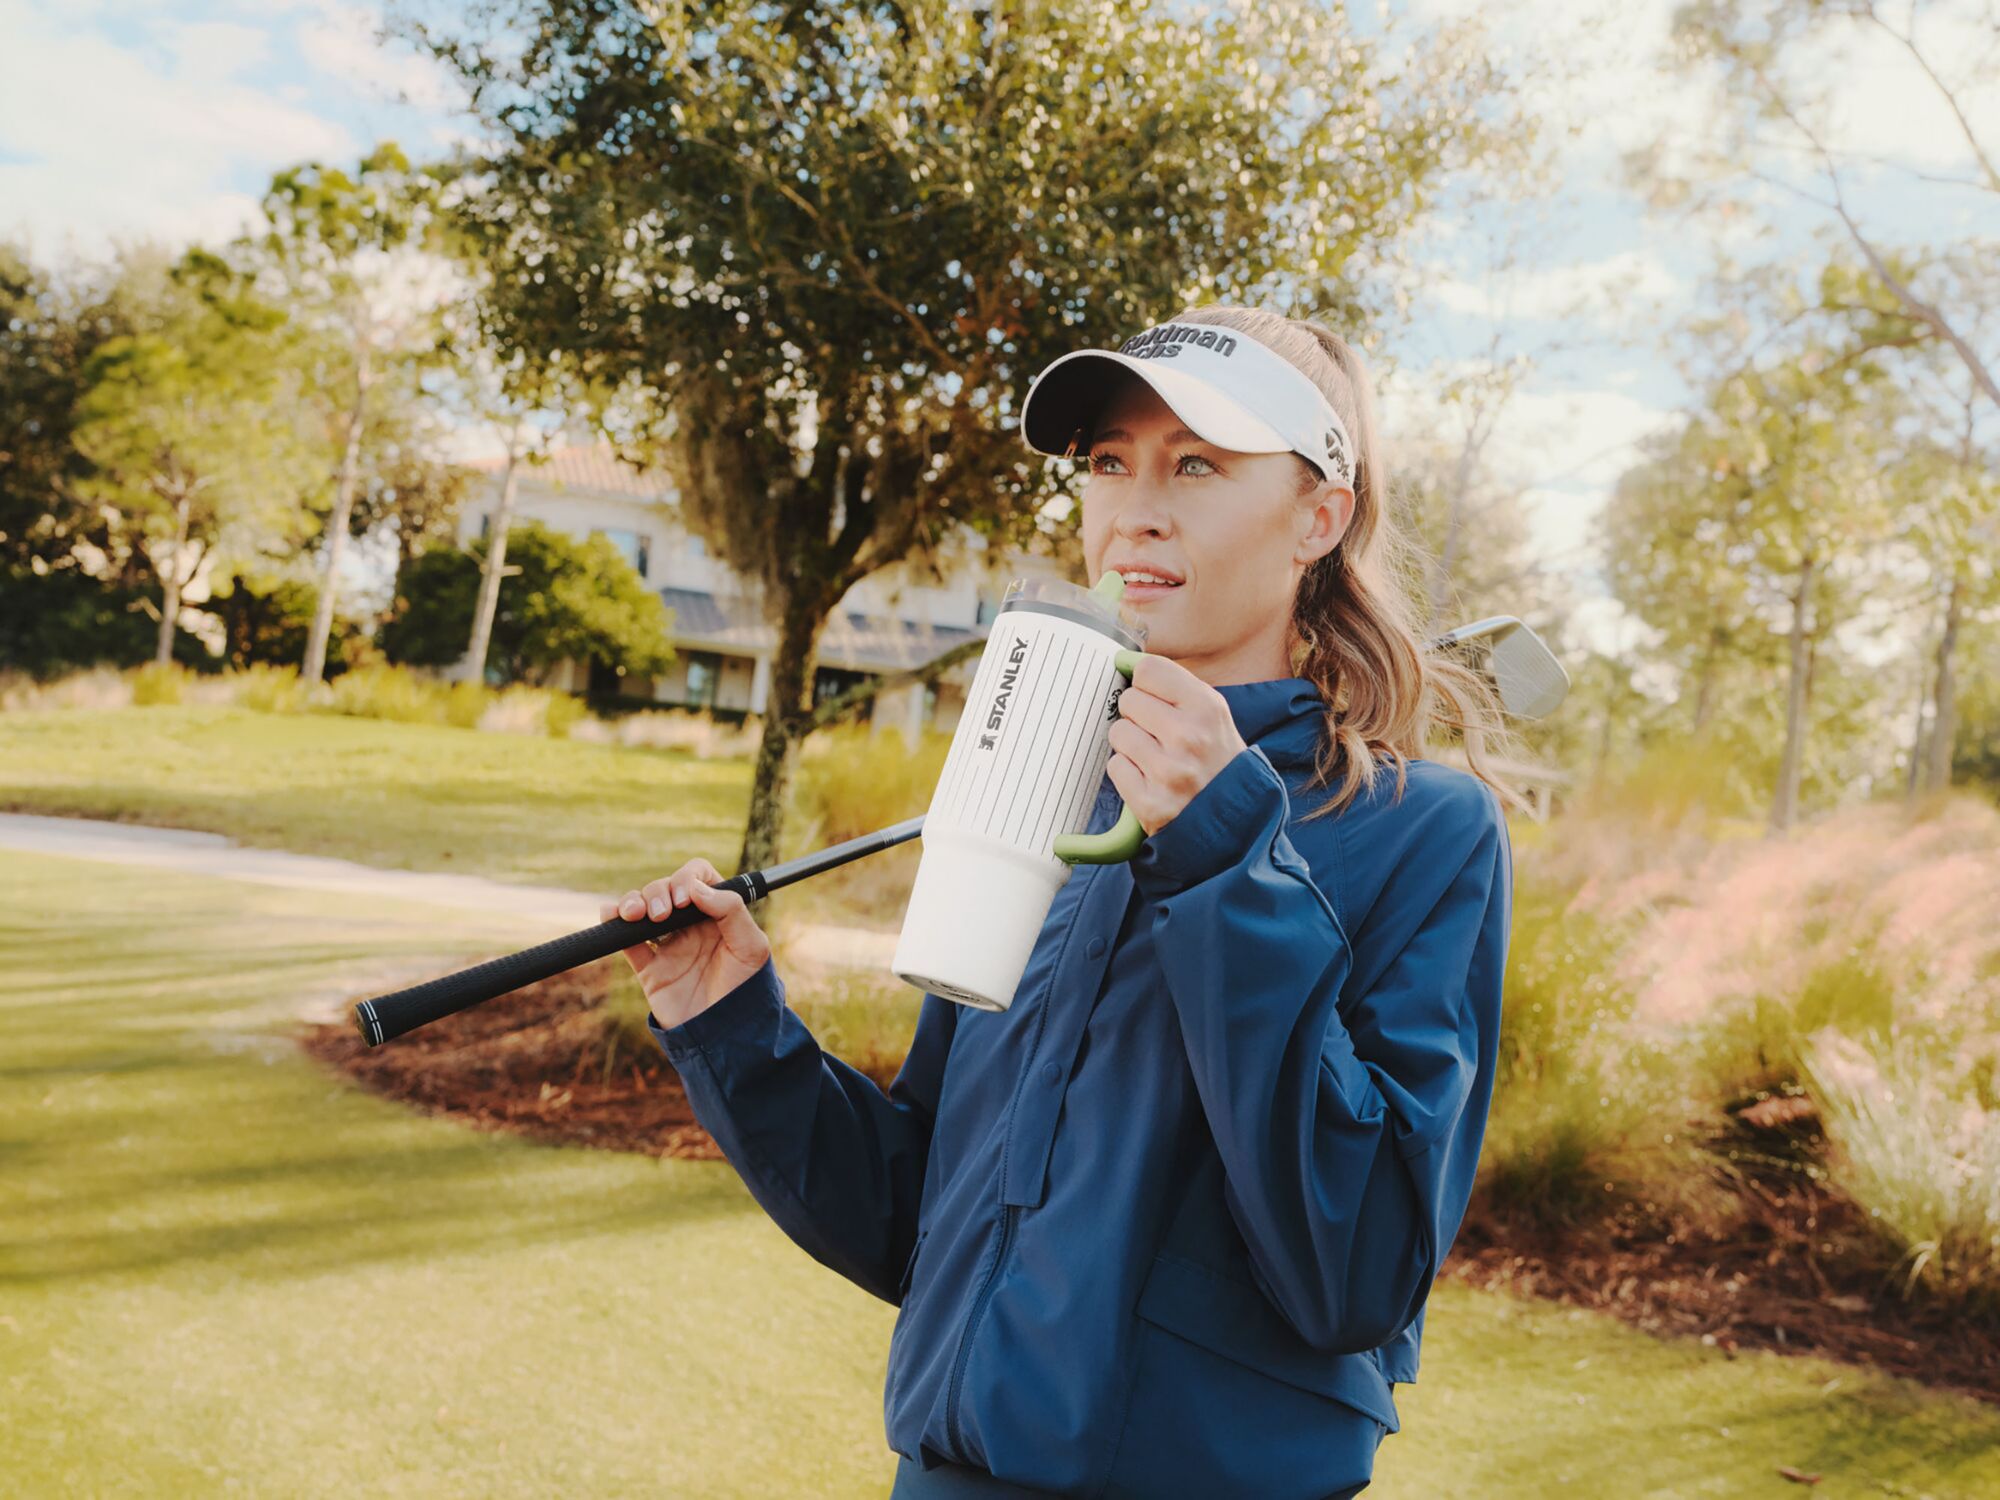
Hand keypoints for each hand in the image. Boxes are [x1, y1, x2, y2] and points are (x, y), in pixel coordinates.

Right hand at [599, 857, 772, 1030]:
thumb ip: (730, 911)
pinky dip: (612, 922)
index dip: (687, 877)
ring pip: (641, 908)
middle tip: (664, 915)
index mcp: (717, 915)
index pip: (698, 877)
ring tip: (636, 915)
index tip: (684, 897)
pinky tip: (611, 915)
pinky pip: (624, 940)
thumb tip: (694, 886)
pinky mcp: (649, 968)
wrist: (726, 1037)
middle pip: (664, 888)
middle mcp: (690, 925)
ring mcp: (667, 946)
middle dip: (658, 892)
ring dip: (633, 901)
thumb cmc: (746, 990)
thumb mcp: (752, 947)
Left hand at [1104, 655, 1247, 837]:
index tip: (1155, 698)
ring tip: (1156, 759)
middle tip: (1160, 736)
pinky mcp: (1150, 803)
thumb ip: (1174, 687)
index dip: (1147, 684)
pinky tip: (1151, 780)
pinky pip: (1116, 766)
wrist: (1236, 823)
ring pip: (1118, 733)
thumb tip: (1125, 661)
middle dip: (1138, 716)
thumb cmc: (1217, 762)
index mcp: (1207, 708)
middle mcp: (1189, 737)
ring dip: (1131, 745)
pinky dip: (1128, 773)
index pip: (1148, 670)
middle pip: (1129, 700)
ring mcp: (1169, 772)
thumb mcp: (1213, 716)